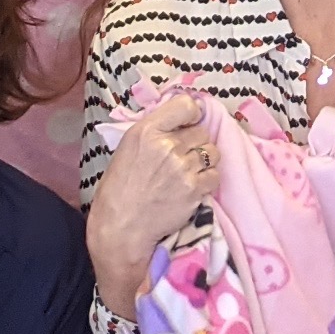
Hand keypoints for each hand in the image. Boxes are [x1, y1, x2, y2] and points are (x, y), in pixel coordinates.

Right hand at [89, 93, 215, 293]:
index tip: (188, 124)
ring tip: (187, 173)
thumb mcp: (128, 149)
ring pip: (213, 153)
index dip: (192, 115)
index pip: (186, 105)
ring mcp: (183, 168)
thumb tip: (181, 121)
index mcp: (146, 131)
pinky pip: (215, 176)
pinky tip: (191, 188)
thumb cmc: (119, 189)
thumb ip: (154, 132)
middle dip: (195, 143)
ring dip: (204, 161)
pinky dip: (207, 181)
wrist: (121, 227)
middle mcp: (167, 146)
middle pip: (202, 132)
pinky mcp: (195, 190)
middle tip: (182, 158)